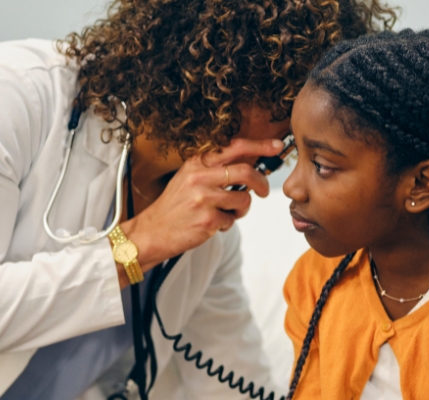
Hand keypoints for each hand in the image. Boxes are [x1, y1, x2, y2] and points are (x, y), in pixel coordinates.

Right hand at [119, 138, 282, 276]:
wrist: (151, 231)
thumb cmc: (174, 206)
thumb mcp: (189, 178)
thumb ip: (215, 169)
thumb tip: (249, 164)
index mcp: (197, 162)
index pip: (234, 147)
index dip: (259, 145)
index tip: (276, 146)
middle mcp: (200, 176)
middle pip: (246, 172)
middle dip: (262, 182)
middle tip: (263, 191)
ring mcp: (204, 198)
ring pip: (243, 199)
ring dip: (242, 209)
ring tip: (227, 213)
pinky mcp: (208, 219)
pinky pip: (233, 220)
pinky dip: (227, 223)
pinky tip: (212, 224)